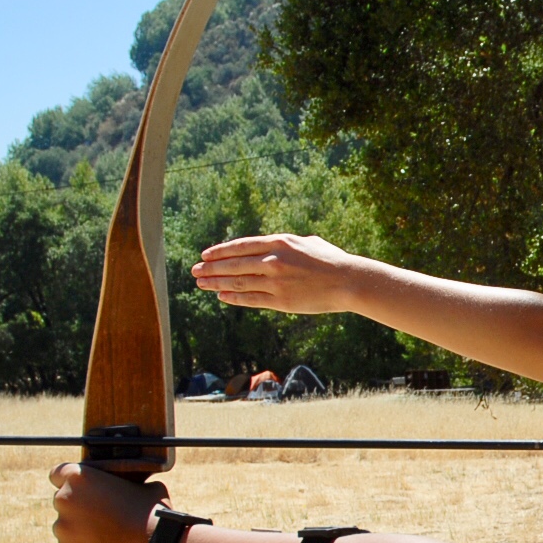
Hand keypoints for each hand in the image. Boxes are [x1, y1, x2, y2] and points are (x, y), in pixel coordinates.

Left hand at [50, 463, 170, 542]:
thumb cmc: (154, 514)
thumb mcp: (145, 486)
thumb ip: (125, 484)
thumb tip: (129, 488)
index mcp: (79, 477)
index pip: (57, 474)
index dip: (68, 483)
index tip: (80, 492)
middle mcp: (64, 500)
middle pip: (62, 503)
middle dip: (78, 510)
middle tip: (102, 519)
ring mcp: (62, 529)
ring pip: (65, 529)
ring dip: (79, 533)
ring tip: (107, 540)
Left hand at [191, 234, 365, 313]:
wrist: (348, 281)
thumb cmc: (331, 260)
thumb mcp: (307, 242)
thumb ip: (287, 244)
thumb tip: (275, 246)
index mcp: (279, 242)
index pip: (240, 246)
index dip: (220, 251)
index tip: (205, 255)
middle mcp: (273, 260)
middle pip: (234, 264)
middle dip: (211, 268)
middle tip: (194, 271)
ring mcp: (275, 281)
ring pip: (238, 282)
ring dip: (216, 282)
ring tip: (201, 284)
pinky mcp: (281, 300)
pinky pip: (251, 299)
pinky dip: (233, 297)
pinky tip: (221, 296)